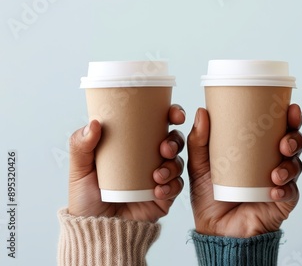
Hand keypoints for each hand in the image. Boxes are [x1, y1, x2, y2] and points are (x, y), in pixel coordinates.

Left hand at [67, 104, 185, 222]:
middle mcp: (150, 158)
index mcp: (134, 144)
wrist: (95, 229)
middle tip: (165, 149)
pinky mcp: (164, 197)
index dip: (172, 114)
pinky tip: (158, 191)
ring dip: (173, 165)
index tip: (173, 114)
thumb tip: (94, 123)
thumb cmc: (86, 197)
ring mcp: (159, 177)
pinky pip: (176, 187)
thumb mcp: (80, 168)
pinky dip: (171, 187)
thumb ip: (81, 145)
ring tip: (158, 175)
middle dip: (175, 141)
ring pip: (177, 163)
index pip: (157, 123)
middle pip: (174, 141)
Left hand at [187, 104, 301, 237]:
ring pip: (296, 165)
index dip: (290, 117)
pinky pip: (290, 192)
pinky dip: (284, 190)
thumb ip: (199, 141)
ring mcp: (280, 182)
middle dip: (294, 138)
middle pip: (294, 143)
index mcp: (259, 148)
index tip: (291, 109)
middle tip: (284, 143)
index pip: (279, 127)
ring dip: (290, 165)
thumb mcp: (200, 166)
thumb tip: (201, 112)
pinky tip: (274, 190)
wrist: (215, 230)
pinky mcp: (282, 201)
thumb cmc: (210, 196)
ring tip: (277, 172)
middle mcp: (273, 161)